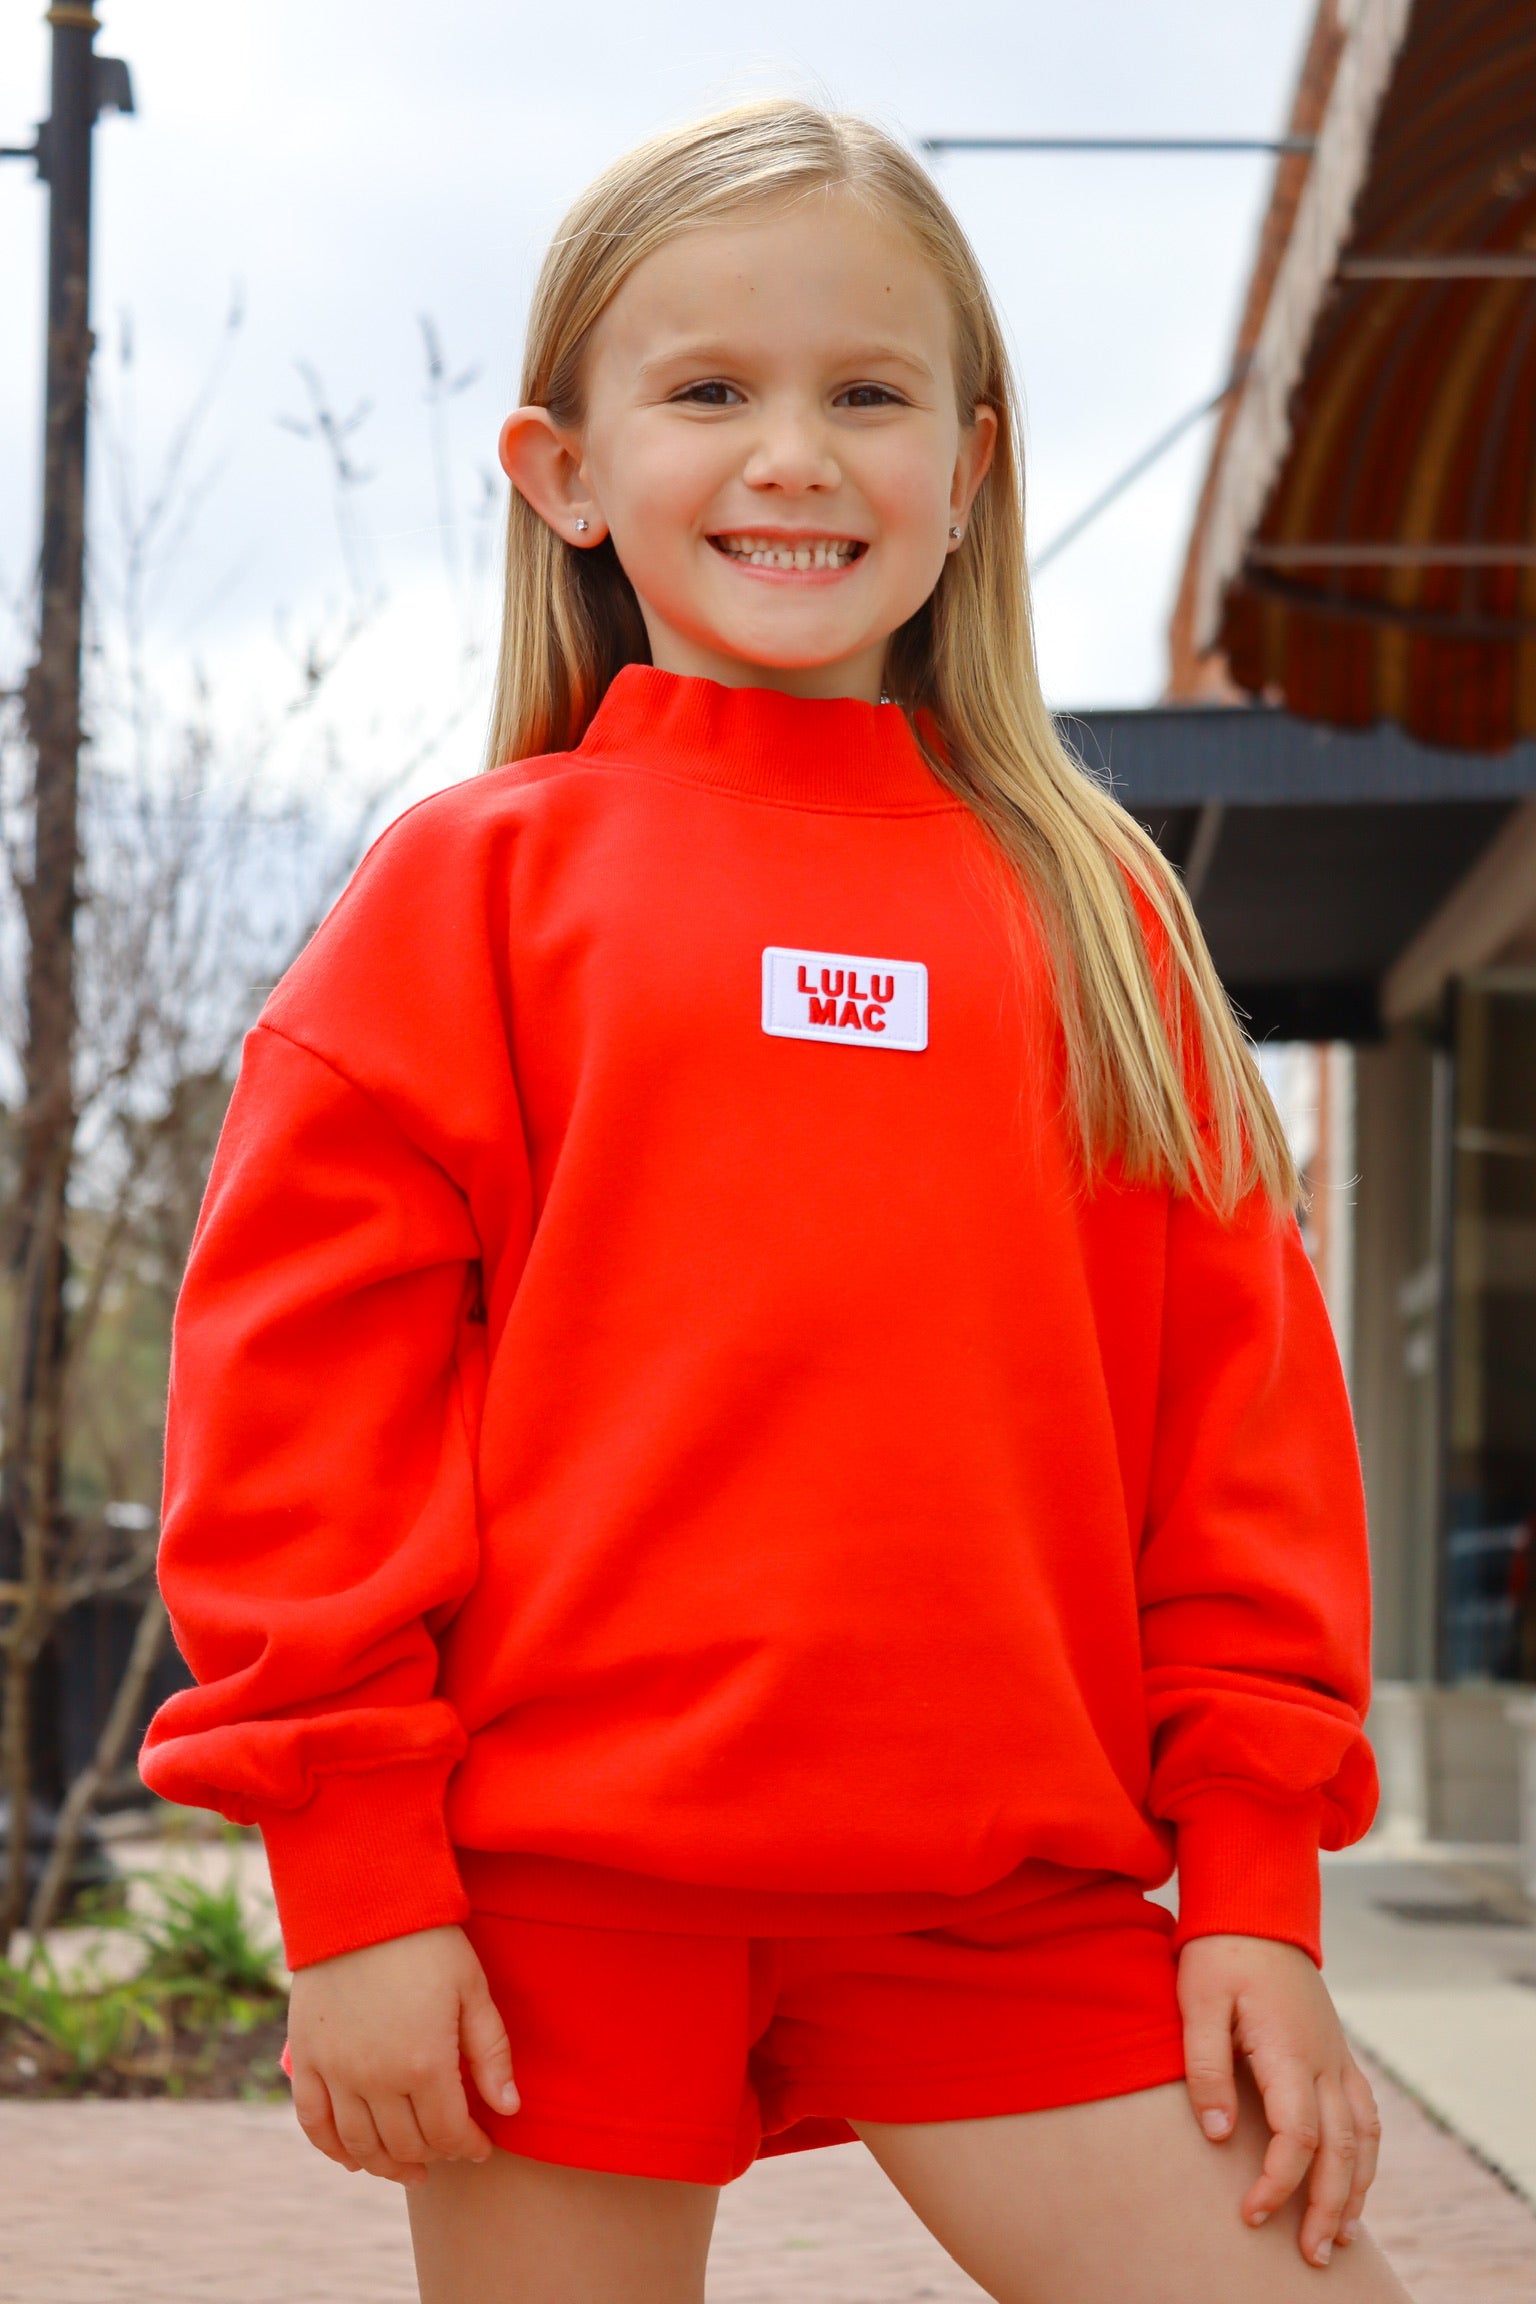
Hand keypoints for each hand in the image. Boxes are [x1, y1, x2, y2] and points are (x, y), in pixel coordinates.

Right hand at [287, 1924, 517, 2187]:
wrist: (360, 1901)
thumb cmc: (427, 1940)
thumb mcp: (472, 1989)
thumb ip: (491, 2053)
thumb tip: (509, 2109)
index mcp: (424, 2063)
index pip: (449, 2132)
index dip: (469, 2147)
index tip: (482, 2146)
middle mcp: (376, 2079)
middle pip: (407, 2144)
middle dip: (434, 2154)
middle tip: (449, 2149)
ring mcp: (336, 2072)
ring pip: (361, 2145)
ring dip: (387, 2166)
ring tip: (409, 2169)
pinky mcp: (306, 2060)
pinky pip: (313, 2123)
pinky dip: (333, 2150)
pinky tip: (354, 2160)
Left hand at [1177, 1933, 1380, 2267]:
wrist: (1256, 1909)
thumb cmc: (1219, 1954)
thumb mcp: (1198, 2000)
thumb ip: (1205, 2066)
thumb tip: (1216, 2135)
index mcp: (1290, 2050)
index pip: (1297, 2138)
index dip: (1279, 2184)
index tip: (1251, 2214)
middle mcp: (1324, 2060)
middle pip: (1342, 2151)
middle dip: (1329, 2208)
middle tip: (1313, 2255)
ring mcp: (1337, 2056)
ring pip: (1364, 2138)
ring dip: (1356, 2189)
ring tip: (1340, 2235)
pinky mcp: (1337, 2052)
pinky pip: (1368, 2115)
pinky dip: (1367, 2156)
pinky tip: (1355, 2181)